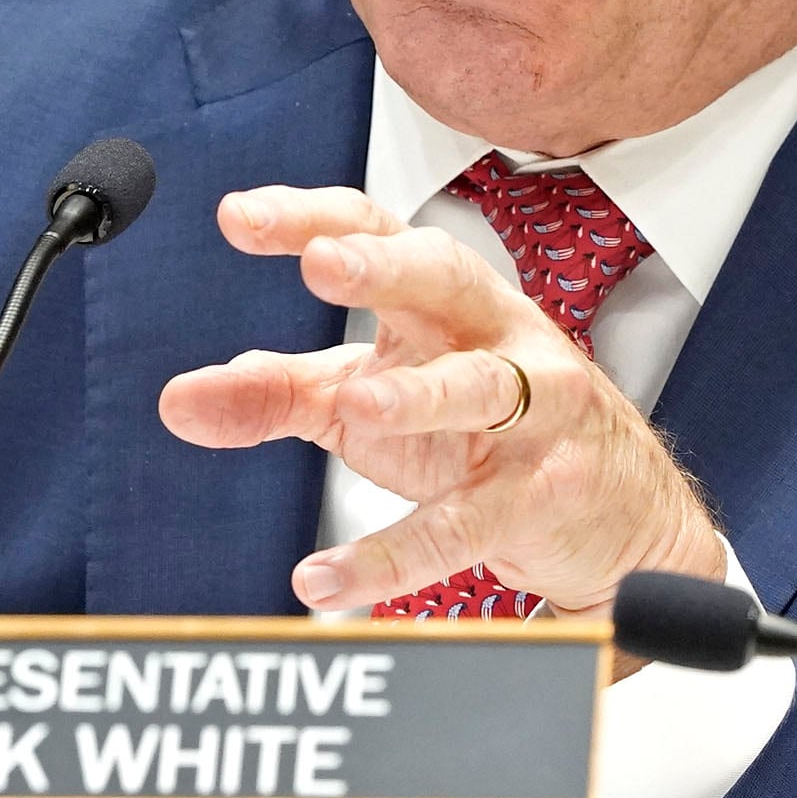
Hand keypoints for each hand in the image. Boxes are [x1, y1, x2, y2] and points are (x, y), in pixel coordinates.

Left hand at [157, 183, 726, 617]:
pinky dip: (394, 555)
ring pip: (480, 390)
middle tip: (320, 264)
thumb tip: (176, 400)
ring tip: (356, 406)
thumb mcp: (368, 405)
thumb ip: (274, 395)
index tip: (236, 217)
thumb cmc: (483, 434)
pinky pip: (467, 525)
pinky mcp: (543, 496)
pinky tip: (325, 580)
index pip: (377, 229)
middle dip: (384, 267)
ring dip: (420, 395)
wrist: (620, 512)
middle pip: (443, 277)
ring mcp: (532, 412)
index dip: (308, 217)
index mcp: (441, 300)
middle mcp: (494, 336)